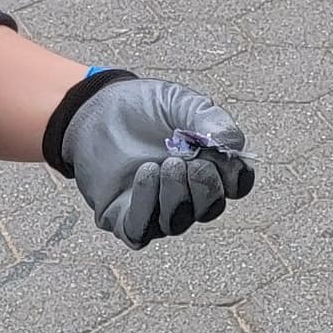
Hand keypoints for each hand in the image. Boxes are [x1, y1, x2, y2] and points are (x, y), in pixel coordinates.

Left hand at [55, 75, 255, 246]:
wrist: (96, 107)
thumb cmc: (143, 106)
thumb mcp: (180, 102)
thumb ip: (210, 120)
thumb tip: (234, 146)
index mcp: (208, 164)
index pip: (236, 185)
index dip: (237, 178)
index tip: (226, 159)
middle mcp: (186, 193)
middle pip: (210, 209)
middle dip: (205, 188)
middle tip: (191, 163)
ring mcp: (155, 208)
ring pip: (177, 222)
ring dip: (177, 197)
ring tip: (165, 165)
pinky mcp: (124, 217)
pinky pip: (141, 230)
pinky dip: (148, 207)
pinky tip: (145, 173)